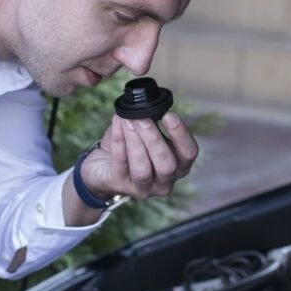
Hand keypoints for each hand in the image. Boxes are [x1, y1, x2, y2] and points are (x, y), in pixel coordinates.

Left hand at [81, 112, 198, 199]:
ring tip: (128, 120)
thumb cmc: (130, 146)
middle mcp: (165, 182)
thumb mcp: (146, 133)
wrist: (102, 165)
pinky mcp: (120, 185)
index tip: (169, 115)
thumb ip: (152, 121)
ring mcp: (143, 188)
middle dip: (154, 139)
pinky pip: (120, 163)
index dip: (181, 135)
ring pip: (143, 169)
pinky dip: (119, 141)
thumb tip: (148, 102)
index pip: (189, 153)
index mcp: (179, 166)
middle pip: (167, 165)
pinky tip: (117, 123)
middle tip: (142, 117)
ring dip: (135, 141)